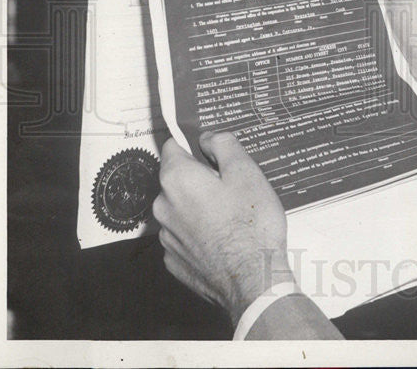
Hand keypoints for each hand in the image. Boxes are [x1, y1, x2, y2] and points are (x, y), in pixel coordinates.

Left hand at [153, 132, 292, 324]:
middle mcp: (163, 206)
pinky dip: (198, 232)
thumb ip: (223, 145)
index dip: (193, 143)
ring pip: (180, 208)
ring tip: (231, 214)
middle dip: (199, 177)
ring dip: (198, 205)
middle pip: (176, 179)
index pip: (172, 146)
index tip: (212, 150)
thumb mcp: (246, 171)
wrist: (253, 279)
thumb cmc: (252, 223)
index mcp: (177, 179)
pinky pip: (184, 236)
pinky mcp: (175, 261)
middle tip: (231, 185)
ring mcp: (166, 237)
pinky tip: (222, 237)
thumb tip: (208, 137)